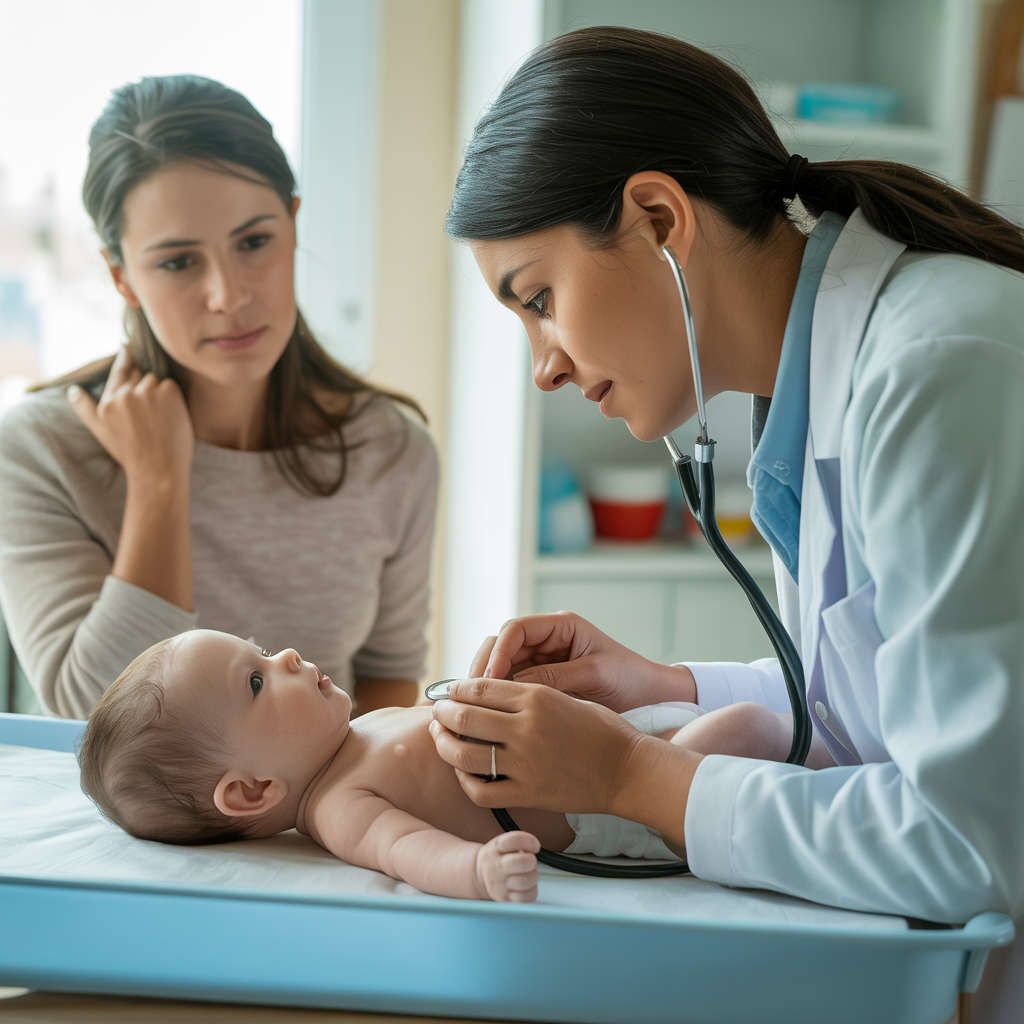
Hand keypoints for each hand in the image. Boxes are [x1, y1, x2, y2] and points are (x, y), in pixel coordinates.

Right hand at [68, 345, 193, 487]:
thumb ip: (86, 409)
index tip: (126, 345)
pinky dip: (173, 398)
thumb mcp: (101, 432)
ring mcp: (146, 392)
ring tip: (159, 420)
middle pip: (139, 375)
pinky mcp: (167, 392)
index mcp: (107, 402)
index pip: (119, 373)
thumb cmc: (131, 454)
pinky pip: (170, 386)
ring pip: (155, 381)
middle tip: (149, 416)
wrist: (158, 470)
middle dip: (144, 388)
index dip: (124, 357)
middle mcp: (124, 395)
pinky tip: (170, 418)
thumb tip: (72, 390)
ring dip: (158, 394)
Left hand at [430, 678, 644, 815]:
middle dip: (442, 714)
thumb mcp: (563, 697)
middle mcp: (526, 728)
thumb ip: (525, 696)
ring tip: (441, 739)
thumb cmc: (600, 730)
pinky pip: (481, 791)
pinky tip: (463, 773)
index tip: (449, 693)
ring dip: (444, 745)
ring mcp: (525, 764)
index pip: (478, 688)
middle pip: (464, 718)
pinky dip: (464, 781)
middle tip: (438, 715)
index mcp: (536, 698)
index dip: (455, 690)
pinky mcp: (528, 794)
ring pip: (464, 755)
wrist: (628, 769)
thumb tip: (485, 695)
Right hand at [469, 611, 694, 712]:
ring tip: (479, 708)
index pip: (516, 629)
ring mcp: (541, 661)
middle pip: (501, 645)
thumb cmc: (631, 680)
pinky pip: (512, 685)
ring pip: (501, 666)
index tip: (489, 680)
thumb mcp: (595, 675)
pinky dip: (499, 697)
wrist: (653, 698)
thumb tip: (512, 687)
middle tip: (474, 696)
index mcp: (561, 626)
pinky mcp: (541, 682)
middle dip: (485, 668)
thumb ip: (555, 677)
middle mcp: (547, 640)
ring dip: (488, 684)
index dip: (498, 653)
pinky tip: (492, 715)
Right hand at [475, 831, 539, 902]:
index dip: (530, 841)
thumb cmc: (498, 858)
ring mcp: (500, 885)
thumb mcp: (502, 843)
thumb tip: (535, 847)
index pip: (514, 840)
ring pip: (526, 881)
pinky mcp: (506, 899)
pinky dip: (532, 890)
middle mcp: (496, 867)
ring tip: (528, 873)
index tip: (535, 846)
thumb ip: (519, 842)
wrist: (481, 876)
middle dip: (532, 861)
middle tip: (531, 861)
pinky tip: (527, 885)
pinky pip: (526, 897)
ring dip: (533, 876)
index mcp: (496, 848)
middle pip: (522, 863)